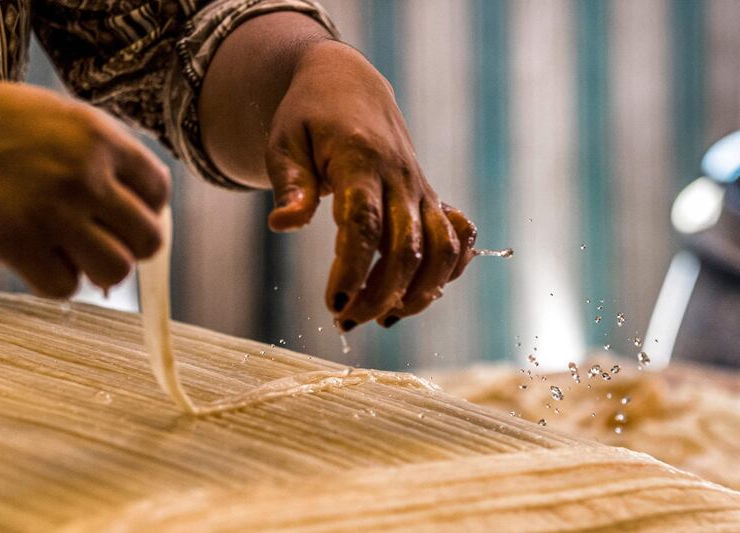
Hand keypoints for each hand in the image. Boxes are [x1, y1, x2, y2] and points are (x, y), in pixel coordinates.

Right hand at [0, 75, 169, 297]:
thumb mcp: (65, 119)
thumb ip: (108, 159)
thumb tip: (146, 214)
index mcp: (102, 138)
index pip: (160, 192)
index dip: (147, 208)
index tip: (123, 211)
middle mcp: (85, 176)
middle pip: (149, 240)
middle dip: (132, 246)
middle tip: (104, 238)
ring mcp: (52, 212)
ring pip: (116, 271)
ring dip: (98, 268)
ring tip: (72, 250)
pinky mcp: (16, 243)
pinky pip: (65, 287)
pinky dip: (55, 279)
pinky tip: (37, 256)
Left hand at [265, 41, 476, 329]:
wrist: (348, 86)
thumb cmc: (307, 118)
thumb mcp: (284, 144)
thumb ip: (290, 185)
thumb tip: (284, 226)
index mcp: (360, 160)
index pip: (364, 224)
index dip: (354, 270)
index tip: (335, 305)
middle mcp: (399, 177)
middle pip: (406, 247)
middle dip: (380, 295)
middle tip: (345, 322)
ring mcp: (420, 188)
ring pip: (441, 249)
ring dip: (420, 293)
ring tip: (384, 318)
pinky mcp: (430, 198)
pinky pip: (458, 238)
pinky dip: (449, 270)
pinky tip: (419, 294)